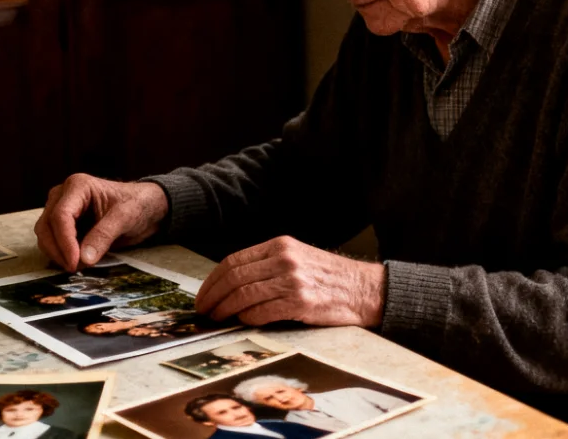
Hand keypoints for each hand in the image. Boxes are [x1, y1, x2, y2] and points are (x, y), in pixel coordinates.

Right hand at [34, 174, 168, 270]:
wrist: (145, 207)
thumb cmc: (137, 204)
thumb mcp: (125, 217)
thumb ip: (104, 235)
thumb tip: (84, 259)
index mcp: (78, 186)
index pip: (61, 216)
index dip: (64, 241)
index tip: (74, 262)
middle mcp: (63, 195)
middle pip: (46, 226)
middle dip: (58, 250)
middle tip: (75, 268)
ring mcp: (60, 209)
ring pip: (45, 235)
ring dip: (58, 254)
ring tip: (80, 265)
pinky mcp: (62, 224)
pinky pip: (52, 241)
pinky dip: (60, 254)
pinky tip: (76, 262)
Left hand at [193, 236, 384, 327]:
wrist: (364, 289)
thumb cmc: (329, 278)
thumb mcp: (298, 258)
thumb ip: (268, 266)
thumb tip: (231, 286)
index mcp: (281, 245)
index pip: (233, 261)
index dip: (212, 281)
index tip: (204, 295)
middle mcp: (285, 259)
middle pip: (234, 277)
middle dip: (212, 297)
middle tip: (204, 311)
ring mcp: (293, 280)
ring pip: (243, 295)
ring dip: (224, 310)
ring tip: (217, 319)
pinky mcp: (301, 302)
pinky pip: (262, 312)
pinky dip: (247, 318)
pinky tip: (243, 322)